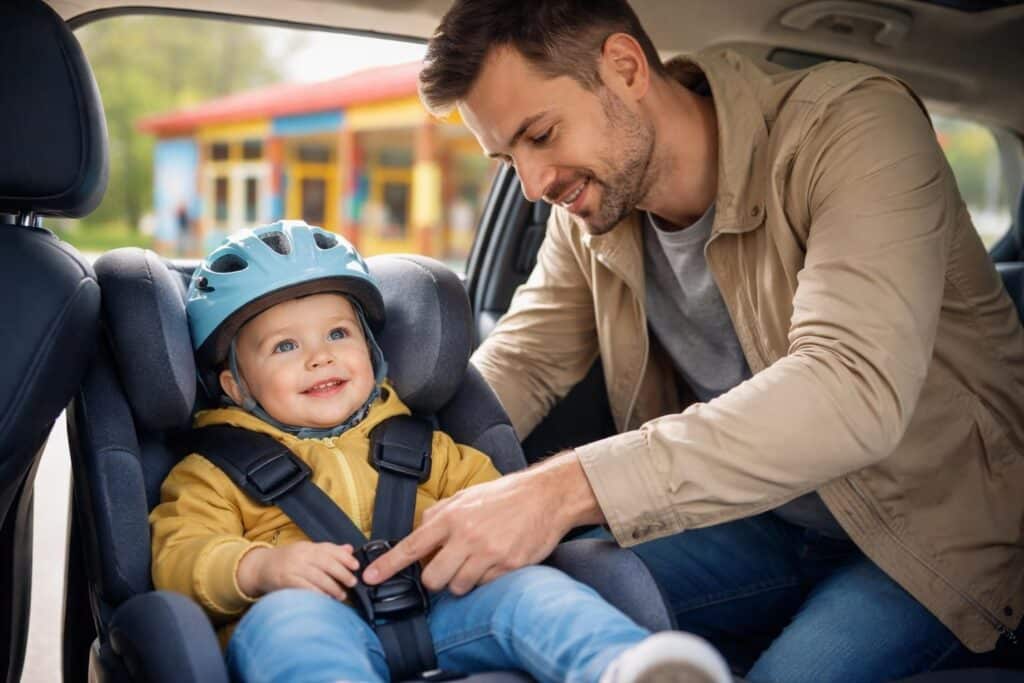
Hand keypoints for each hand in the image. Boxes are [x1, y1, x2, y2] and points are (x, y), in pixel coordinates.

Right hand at [237, 542, 360, 600]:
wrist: (259, 567)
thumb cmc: (287, 561)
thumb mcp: (307, 551)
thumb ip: (328, 551)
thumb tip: (350, 549)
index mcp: (308, 547)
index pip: (330, 550)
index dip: (345, 557)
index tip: (356, 566)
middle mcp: (301, 555)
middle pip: (326, 563)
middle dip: (342, 573)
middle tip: (352, 583)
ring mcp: (292, 567)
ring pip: (317, 577)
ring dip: (332, 587)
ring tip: (341, 596)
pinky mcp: (285, 580)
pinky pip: (304, 588)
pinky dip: (316, 594)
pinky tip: (325, 599)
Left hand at [363, 452, 602, 594]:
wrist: (547, 495)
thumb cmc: (506, 495)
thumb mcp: (467, 496)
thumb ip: (441, 514)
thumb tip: (420, 529)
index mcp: (452, 516)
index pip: (412, 546)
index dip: (388, 566)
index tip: (371, 578)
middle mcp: (466, 536)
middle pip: (433, 579)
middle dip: (435, 580)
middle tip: (446, 568)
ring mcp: (488, 553)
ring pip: (458, 586)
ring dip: (461, 581)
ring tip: (475, 562)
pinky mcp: (508, 566)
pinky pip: (485, 586)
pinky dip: (485, 579)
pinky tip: (495, 560)